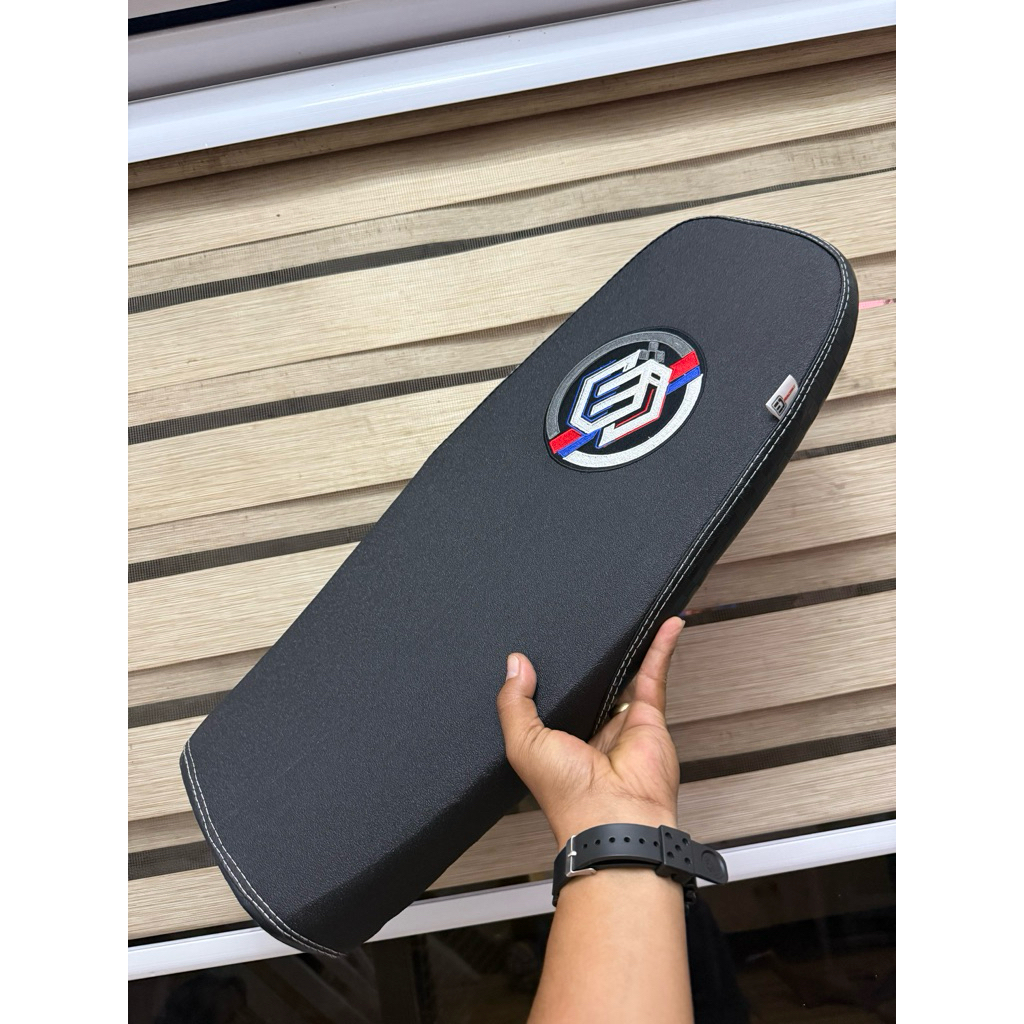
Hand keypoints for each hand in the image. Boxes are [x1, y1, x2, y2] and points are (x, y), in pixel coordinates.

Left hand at [496, 617, 683, 846]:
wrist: (613, 818)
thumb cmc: (566, 792)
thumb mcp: (522, 743)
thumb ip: (514, 703)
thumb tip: (516, 664)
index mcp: (557, 739)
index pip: (553, 697)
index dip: (549, 672)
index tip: (542, 643)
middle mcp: (590, 729)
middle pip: (592, 681)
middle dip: (591, 654)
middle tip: (587, 619)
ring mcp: (622, 721)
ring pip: (626, 672)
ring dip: (630, 644)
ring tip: (628, 612)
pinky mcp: (649, 716)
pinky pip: (655, 673)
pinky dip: (662, 646)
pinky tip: (666, 623)